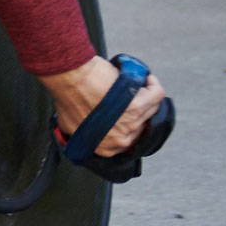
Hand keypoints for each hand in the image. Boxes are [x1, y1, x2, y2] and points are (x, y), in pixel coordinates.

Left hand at [41, 55, 167, 156]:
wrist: (69, 78)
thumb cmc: (67, 96)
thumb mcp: (71, 124)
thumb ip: (87, 132)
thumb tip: (93, 130)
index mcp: (106, 147)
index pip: (128, 139)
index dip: (128, 122)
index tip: (126, 112)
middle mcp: (121, 139)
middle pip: (141, 123)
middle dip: (136, 109)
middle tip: (128, 96)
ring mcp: (131, 123)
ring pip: (150, 108)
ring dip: (144, 95)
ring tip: (133, 84)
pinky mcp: (138, 105)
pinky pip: (157, 95)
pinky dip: (153, 85)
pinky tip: (144, 78)